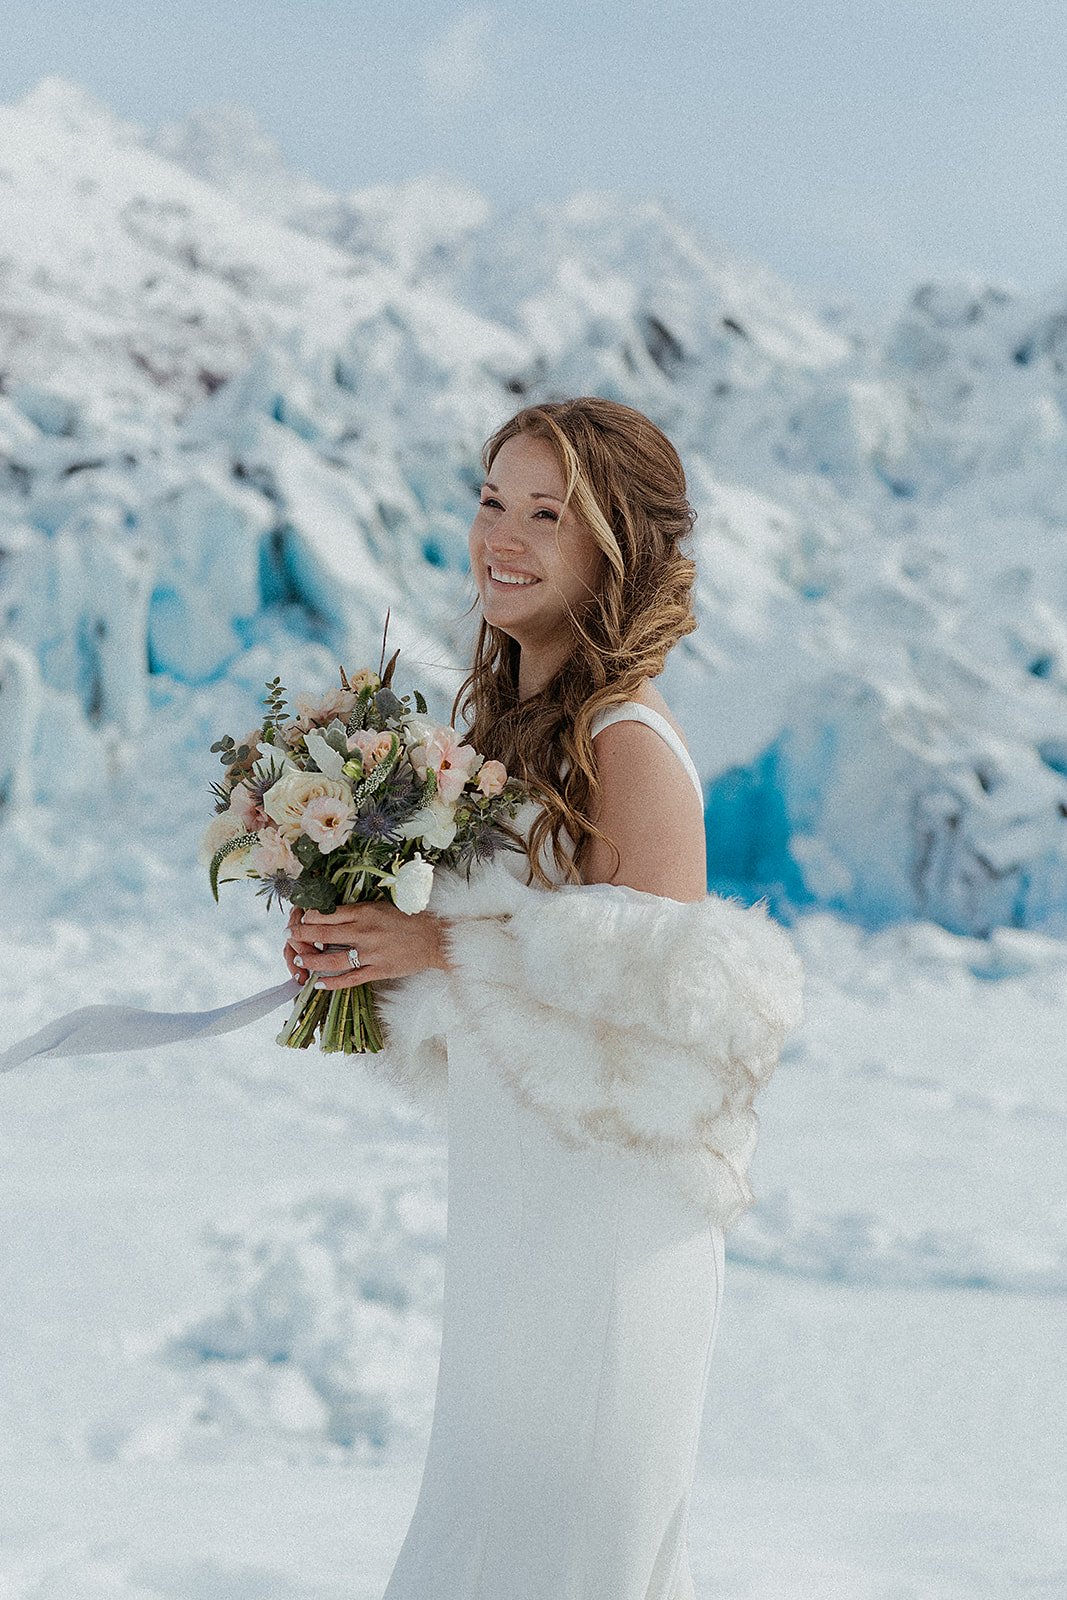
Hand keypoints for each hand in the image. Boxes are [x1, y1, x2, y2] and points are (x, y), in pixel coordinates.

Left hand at [284, 901, 450, 989]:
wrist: (434, 938)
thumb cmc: (410, 918)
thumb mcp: (382, 906)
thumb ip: (358, 911)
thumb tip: (331, 914)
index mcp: (365, 912)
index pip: (327, 914)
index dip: (308, 916)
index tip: (299, 918)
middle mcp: (364, 932)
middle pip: (322, 934)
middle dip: (300, 935)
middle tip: (289, 935)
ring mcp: (370, 953)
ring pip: (331, 960)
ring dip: (311, 961)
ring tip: (298, 961)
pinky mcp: (378, 970)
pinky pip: (350, 979)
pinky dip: (333, 983)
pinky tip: (320, 984)